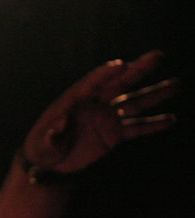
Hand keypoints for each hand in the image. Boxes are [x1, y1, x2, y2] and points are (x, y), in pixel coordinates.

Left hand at [22, 51, 177, 173]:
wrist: (50, 161)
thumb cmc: (42, 148)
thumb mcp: (43, 144)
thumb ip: (51, 137)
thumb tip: (56, 130)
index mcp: (74, 100)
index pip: (92, 82)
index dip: (106, 73)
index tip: (122, 64)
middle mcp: (93, 104)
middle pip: (118, 83)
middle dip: (137, 70)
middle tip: (158, 56)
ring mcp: (105, 117)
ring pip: (133, 103)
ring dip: (153, 94)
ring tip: (175, 84)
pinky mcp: (114, 133)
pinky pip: (136, 128)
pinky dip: (152, 124)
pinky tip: (171, 119)